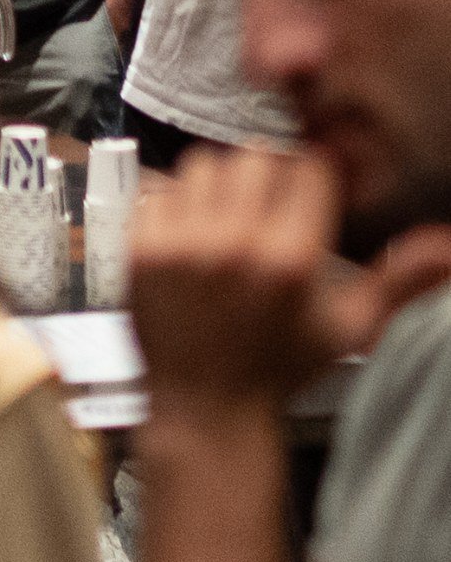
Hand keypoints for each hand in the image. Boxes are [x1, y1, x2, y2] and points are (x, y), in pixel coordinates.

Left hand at [132, 146, 389, 408]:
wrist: (206, 405)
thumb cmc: (281, 367)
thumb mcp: (349, 329)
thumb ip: (400, 282)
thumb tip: (448, 245)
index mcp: (290, 260)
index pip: (308, 169)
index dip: (316, 177)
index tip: (313, 193)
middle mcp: (234, 244)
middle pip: (254, 156)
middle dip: (271, 174)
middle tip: (273, 206)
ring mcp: (181, 243)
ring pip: (204, 163)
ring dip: (222, 182)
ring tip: (232, 218)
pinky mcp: (141, 247)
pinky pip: (161, 189)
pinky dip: (179, 202)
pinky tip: (194, 233)